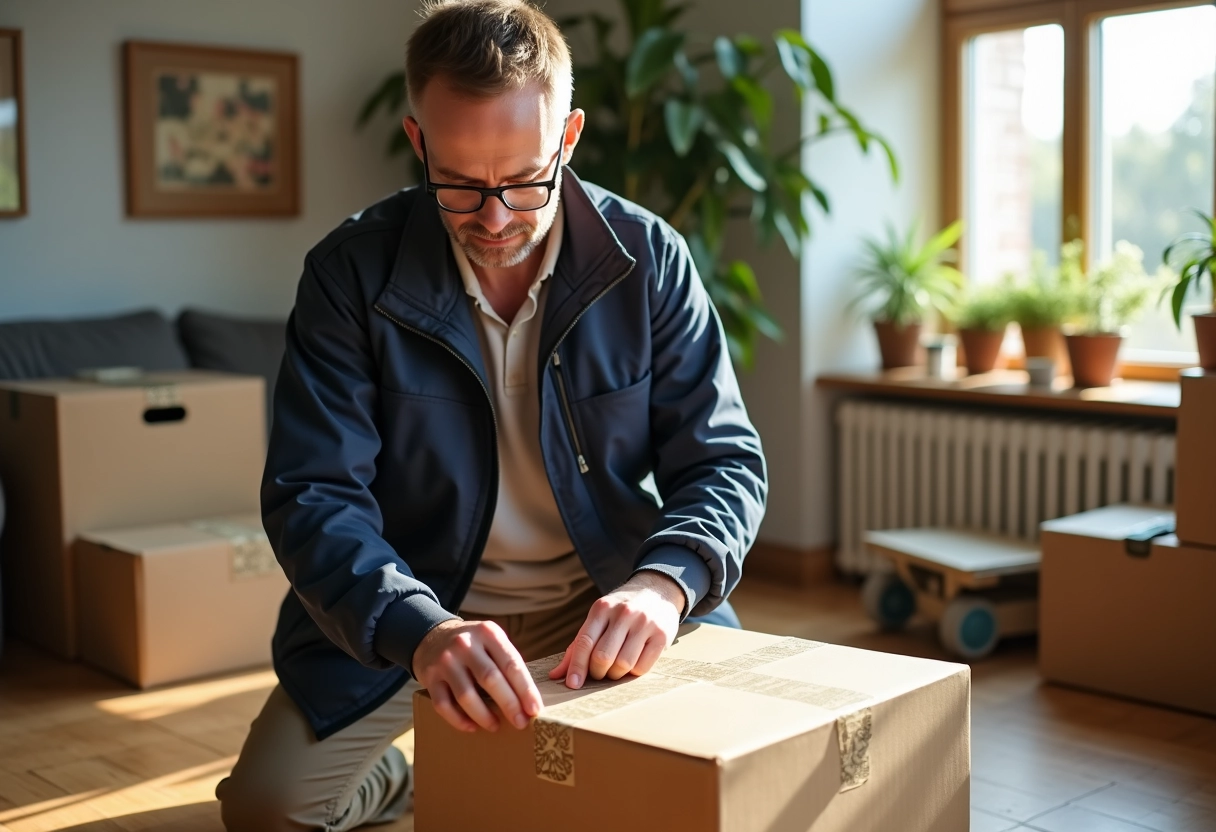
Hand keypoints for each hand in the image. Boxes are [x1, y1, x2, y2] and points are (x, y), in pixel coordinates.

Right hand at [412, 619, 541, 732]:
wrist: (431, 637)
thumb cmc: (472, 645)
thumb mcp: (491, 640)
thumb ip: (507, 662)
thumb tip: (528, 700)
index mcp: (487, 633)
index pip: (511, 663)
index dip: (525, 689)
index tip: (535, 709)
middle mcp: (465, 644)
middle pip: (490, 678)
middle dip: (509, 704)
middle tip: (520, 723)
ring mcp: (445, 661)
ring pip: (466, 695)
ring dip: (484, 715)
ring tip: (496, 726)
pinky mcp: (429, 677)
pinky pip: (444, 705)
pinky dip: (459, 720)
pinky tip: (472, 727)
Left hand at [549, 571, 683, 689]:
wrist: (657, 591)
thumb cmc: (621, 611)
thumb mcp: (598, 619)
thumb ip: (578, 646)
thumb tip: (556, 675)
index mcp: (602, 608)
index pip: (585, 642)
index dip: (577, 667)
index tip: (572, 684)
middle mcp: (623, 613)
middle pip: (603, 657)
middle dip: (598, 672)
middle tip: (599, 672)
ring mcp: (644, 623)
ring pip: (623, 664)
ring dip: (616, 674)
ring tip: (616, 668)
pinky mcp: (662, 635)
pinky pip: (642, 667)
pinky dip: (634, 672)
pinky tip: (633, 663)